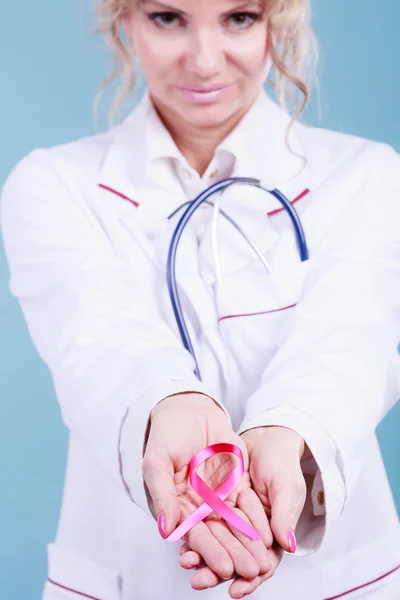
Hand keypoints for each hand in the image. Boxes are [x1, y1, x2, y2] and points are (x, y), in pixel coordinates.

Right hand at [143, 393, 272, 581]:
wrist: (189, 410)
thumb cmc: (167, 436)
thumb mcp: (157, 463)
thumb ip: (162, 495)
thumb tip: (165, 529)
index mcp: (177, 508)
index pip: (194, 535)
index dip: (209, 551)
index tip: (223, 567)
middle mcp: (199, 508)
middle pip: (219, 536)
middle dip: (235, 554)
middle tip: (251, 571)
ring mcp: (219, 497)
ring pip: (236, 526)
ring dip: (248, 545)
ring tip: (263, 563)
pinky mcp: (236, 485)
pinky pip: (248, 506)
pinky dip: (257, 522)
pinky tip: (268, 537)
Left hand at [178, 425, 307, 596]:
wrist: (267, 438)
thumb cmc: (282, 464)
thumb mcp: (286, 488)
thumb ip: (284, 516)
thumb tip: (288, 545)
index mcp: (272, 534)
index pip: (261, 564)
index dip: (249, 579)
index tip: (235, 590)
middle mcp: (250, 531)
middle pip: (234, 557)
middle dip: (216, 571)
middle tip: (199, 580)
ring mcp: (232, 518)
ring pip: (217, 542)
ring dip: (202, 554)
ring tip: (185, 562)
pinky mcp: (218, 504)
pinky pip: (205, 521)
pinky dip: (195, 531)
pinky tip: (181, 539)